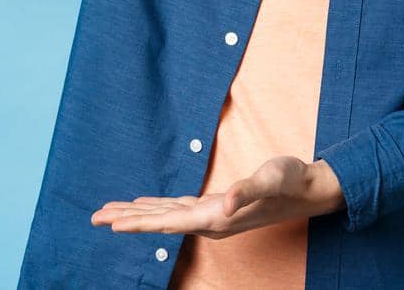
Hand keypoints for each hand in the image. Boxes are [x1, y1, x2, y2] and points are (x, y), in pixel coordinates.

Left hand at [90, 157, 345, 239]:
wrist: (309, 189)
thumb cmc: (290, 181)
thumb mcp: (270, 179)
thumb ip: (247, 191)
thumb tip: (226, 205)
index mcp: (216, 217)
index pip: (170, 222)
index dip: (139, 223)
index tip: (111, 225)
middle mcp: (210, 220)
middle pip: (160, 221)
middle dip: (127, 220)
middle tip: (94, 218)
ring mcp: (212, 215)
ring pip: (165, 215)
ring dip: (137, 214)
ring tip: (109, 214)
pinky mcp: (216, 205)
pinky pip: (177, 208)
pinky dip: (157, 206)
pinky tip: (144, 203)